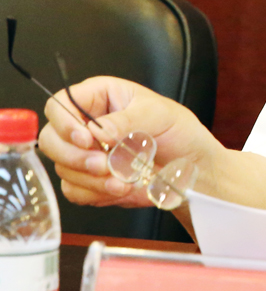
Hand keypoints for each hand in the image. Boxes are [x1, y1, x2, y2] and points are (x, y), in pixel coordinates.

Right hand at [38, 76, 221, 208]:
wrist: (189, 166)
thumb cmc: (177, 130)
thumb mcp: (159, 114)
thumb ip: (127, 120)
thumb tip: (97, 130)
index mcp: (100, 97)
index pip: (61, 103)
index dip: (65, 121)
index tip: (86, 138)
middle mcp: (86, 124)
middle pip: (51, 139)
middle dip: (75, 156)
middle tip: (103, 164)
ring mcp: (84, 153)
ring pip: (62, 168)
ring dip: (90, 178)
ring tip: (123, 179)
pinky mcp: (88, 180)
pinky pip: (74, 190)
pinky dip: (95, 193)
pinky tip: (120, 188)